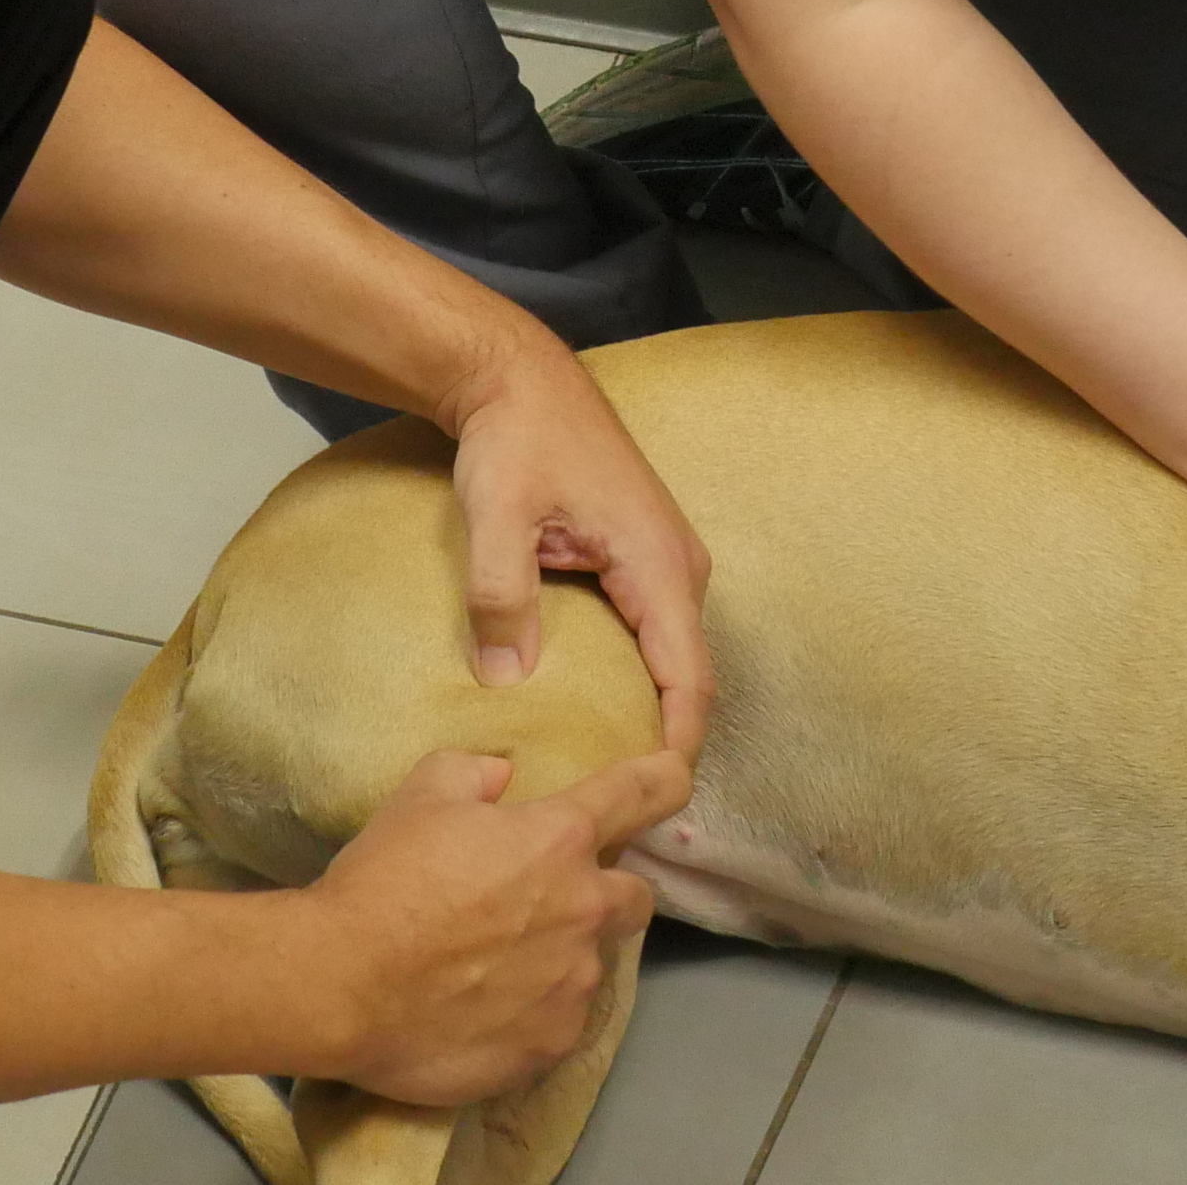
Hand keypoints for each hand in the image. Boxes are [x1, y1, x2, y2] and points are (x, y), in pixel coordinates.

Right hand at [295, 749, 688, 1103]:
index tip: (667, 782)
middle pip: (637, 897)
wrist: (339, 984)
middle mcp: (584, 908)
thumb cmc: (381, 882)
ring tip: (497, 968)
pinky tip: (485, 1011)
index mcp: (559, 838)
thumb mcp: (421, 794)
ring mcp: (572, 983)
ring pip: (594, 964)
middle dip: (603, 895)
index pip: (648, 792)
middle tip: (546, 903)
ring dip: (562, 958)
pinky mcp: (551, 1044)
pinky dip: (535, 1013)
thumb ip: (475, 774)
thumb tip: (502, 779)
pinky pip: (561, 1021)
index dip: (664, 780)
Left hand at [441, 337, 718, 760]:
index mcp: (660, 566)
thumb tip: (508, 681)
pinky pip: (654, 632)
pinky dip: (637, 676)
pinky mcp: (644, 555)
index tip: (653, 802)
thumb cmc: (516, 441)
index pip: (690, 681)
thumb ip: (503, 597)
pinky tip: (596, 708)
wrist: (520, 378)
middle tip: (620, 808)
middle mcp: (680, 568)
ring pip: (672, 656)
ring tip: (607, 769)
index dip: (678, 747)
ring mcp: (666, 560)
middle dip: (664, 741)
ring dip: (651, 710)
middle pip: (688, 677)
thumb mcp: (497, 517)